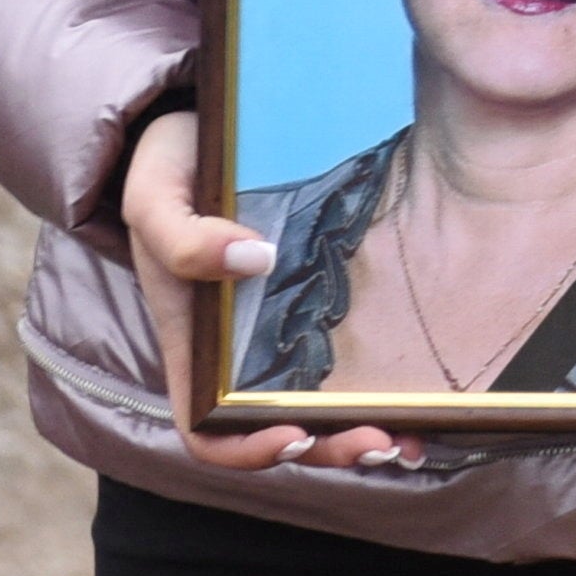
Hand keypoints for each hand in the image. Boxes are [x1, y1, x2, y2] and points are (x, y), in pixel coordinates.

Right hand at [122, 106, 427, 473]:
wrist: (199, 126)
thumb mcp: (156, 194)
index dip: (244, 449)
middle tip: (384, 441)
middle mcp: (236, 351)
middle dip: (329, 448)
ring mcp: (280, 329)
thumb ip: (183, 235)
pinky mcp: (317, 298)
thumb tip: (252, 259)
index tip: (293, 432)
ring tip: (410, 438)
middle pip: (277, 430)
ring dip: (361, 431)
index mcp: (192, 343)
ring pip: (318, 406)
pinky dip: (381, 386)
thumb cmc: (168, 167)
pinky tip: (419, 395)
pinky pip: (347, 357)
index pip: (205, 429)